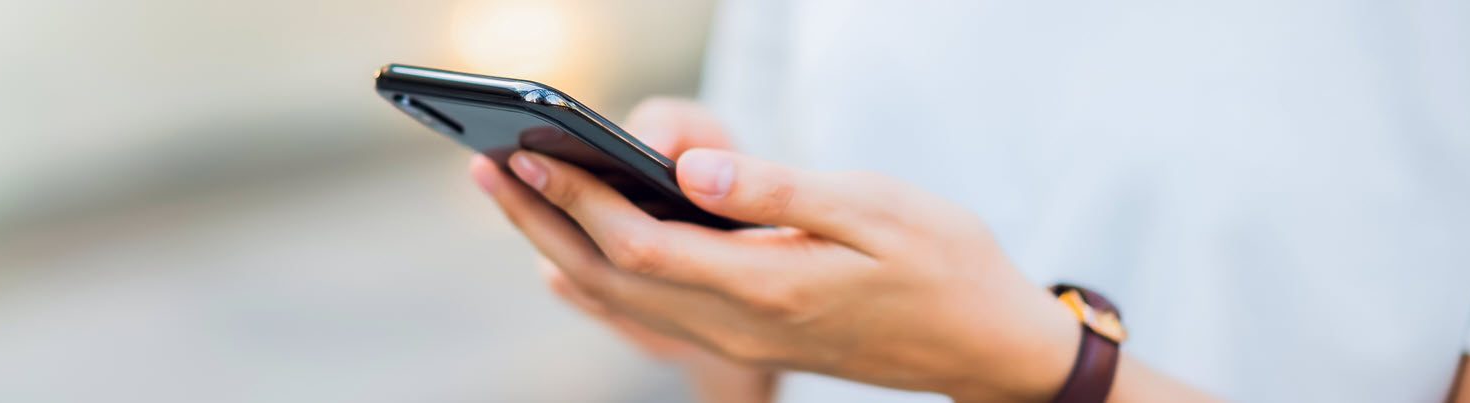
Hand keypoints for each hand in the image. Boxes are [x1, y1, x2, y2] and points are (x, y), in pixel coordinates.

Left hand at [470, 104, 1084, 400]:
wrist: (987, 345)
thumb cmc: (943, 261)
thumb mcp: (875, 208)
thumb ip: (776, 190)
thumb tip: (687, 172)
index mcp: (766, 286)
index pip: (640, 243)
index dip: (575, 197)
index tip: (526, 150)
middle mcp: (738, 323)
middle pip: (609, 274)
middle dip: (539, 219)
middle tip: (482, 166)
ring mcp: (739, 339)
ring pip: (621, 299)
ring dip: (557, 246)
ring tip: (511, 197)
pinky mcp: (746, 339)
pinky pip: (648, 319)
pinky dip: (596, 287)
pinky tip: (566, 262)